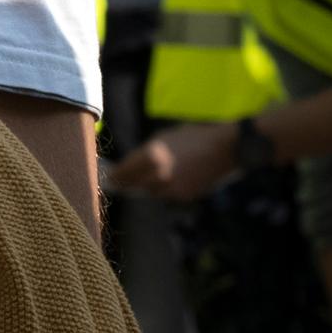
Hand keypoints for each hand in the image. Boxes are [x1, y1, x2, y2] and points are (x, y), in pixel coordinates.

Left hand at [110, 121, 239, 201]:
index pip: (123, 172)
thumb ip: (145, 152)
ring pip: (151, 192)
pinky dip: (164, 189)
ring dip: (145, 186)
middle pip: (133, 185)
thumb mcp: (163, 138)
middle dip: (125, 183)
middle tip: (116, 182)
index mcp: (151, 156)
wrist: (224, 148)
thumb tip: (131, 163)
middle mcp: (160, 175)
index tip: (106, 176)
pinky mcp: (186, 196)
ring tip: (140, 180)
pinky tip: (164, 181)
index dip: (113, 175)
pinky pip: (168, 194)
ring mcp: (173, 188)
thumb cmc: (192, 136)